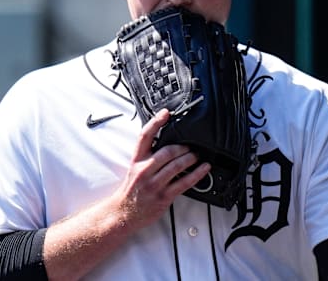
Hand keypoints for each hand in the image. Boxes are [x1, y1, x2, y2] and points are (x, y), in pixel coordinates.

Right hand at [112, 109, 210, 229]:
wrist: (124, 213)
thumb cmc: (132, 190)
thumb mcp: (135, 168)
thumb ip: (149, 156)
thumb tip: (167, 143)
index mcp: (137, 160)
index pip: (145, 136)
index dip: (155, 122)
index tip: (166, 113)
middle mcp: (144, 170)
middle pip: (167, 151)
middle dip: (182, 147)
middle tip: (190, 146)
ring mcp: (154, 184)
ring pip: (176, 166)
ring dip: (190, 158)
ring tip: (197, 156)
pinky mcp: (163, 196)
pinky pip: (184, 183)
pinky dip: (197, 174)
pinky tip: (204, 169)